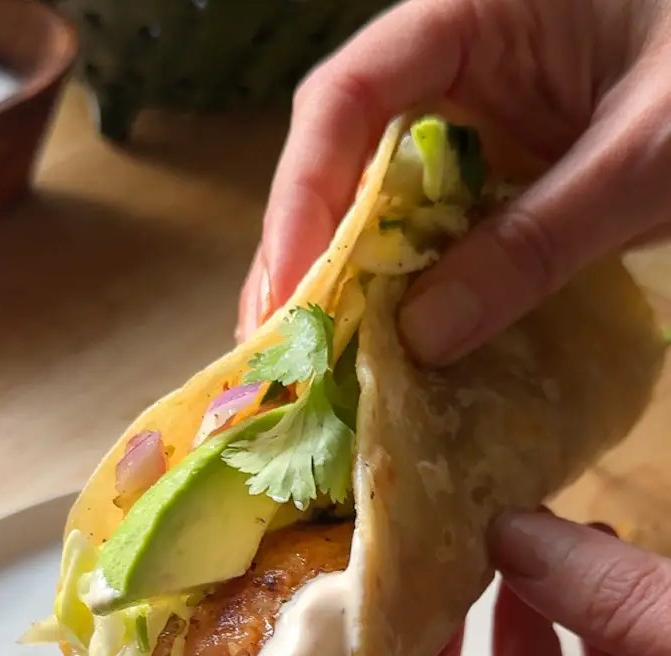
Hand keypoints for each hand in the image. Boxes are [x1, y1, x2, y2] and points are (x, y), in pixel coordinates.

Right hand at [236, 0, 670, 362]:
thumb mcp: (645, 157)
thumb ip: (537, 242)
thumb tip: (425, 337)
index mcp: (476, 16)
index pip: (349, 97)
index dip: (303, 197)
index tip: (288, 293)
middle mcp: (459, 67)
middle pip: (344, 158)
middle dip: (306, 255)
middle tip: (276, 351)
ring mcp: (482, 124)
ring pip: (384, 203)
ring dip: (349, 284)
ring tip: (314, 366)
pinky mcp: (507, 175)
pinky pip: (440, 233)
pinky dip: (415, 292)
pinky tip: (396, 350)